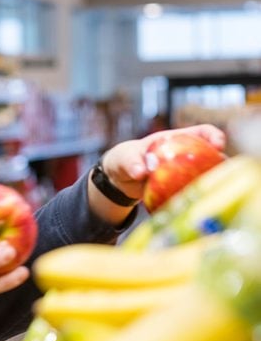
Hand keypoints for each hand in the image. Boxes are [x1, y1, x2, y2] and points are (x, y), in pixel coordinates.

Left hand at [101, 123, 225, 201]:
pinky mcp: (180, 190)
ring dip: (211, 184)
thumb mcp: (124, 158)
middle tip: (220, 176)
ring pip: (206, 177)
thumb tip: (142, 172)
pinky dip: (196, 200)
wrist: (119, 178)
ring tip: (212, 194)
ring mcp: (185, 173)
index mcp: (175, 140)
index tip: (218, 145)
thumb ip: (132, 163)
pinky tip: (196, 208)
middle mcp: (185, 155)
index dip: (214, 136)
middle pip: (211, 157)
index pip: (202, 133)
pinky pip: (192, 194)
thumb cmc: (124, 159)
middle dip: (220, 165)